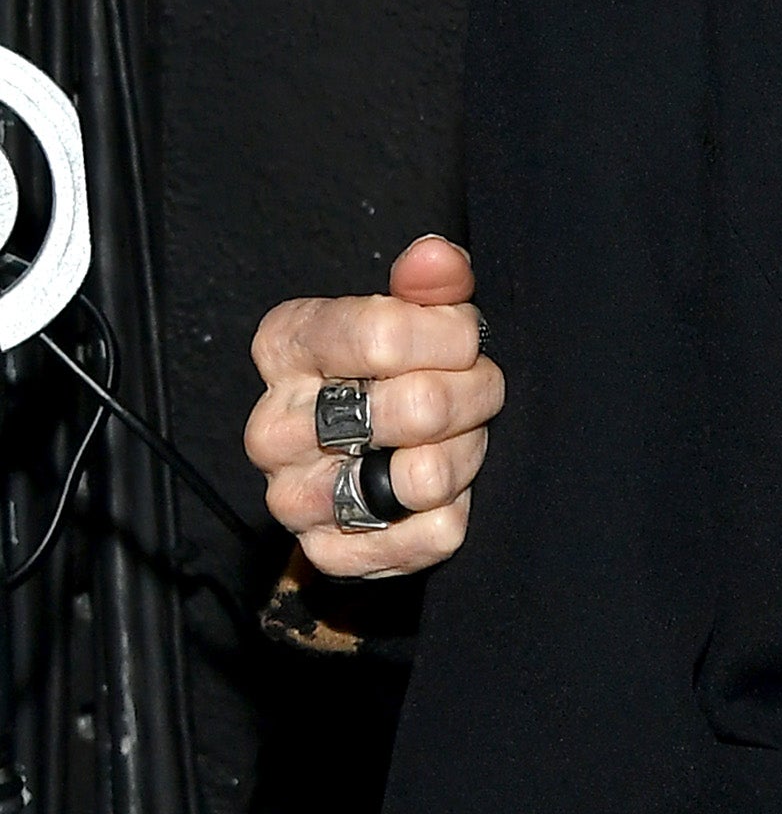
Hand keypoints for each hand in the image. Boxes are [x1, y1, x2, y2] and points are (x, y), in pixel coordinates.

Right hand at [244, 236, 503, 576]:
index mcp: (284, 348)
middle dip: (473, 395)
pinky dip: (455, 512)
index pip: (385, 336)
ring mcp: (295, 497)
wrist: (364, 457)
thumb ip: (428, 284)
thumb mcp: (405, 314)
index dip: (452, 337)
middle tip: (477, 392)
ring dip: (466, 455)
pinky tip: (443, 490)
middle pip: (416, 408)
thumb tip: (436, 260)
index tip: (467, 339)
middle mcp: (273, 427)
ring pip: (423, 477)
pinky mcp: (330, 553)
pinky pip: (430, 535)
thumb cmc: (389, 374)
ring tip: (459, 439)